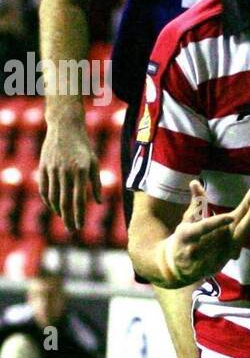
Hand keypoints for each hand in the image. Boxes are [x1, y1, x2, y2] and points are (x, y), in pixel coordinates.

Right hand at [38, 115, 102, 231]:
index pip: (79, 200)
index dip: (79, 215)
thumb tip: (98, 203)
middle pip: (65, 202)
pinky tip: (54, 207)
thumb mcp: (94, 163)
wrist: (65, 127)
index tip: (80, 227)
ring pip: (53, 197)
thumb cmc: (83, 147)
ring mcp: (53, 169)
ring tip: (64, 219)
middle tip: (71, 230)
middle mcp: (66, 172)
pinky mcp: (43, 167)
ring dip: (58, 211)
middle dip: (68, 218)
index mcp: (81, 171)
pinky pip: (44, 189)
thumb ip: (96, 183)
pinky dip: (48, 200)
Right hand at [166, 180, 237, 283]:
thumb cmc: (183, 238)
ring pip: (225, 247)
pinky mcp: (211, 270)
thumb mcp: (187, 220)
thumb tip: (195, 181)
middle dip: (228, 229)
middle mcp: (193, 249)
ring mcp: (202, 262)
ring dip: (231, 239)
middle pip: (219, 236)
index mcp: (186, 235)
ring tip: (230, 234)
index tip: (231, 217)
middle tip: (235, 223)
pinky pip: (227, 257)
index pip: (205, 227)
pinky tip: (230, 244)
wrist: (172, 267)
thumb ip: (196, 202)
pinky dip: (231, 249)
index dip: (218, 222)